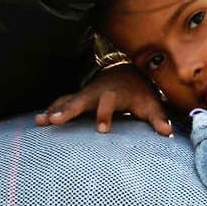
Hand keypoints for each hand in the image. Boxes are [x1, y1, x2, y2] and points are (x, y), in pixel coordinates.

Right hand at [36, 65, 173, 134]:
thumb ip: (158, 118)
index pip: (109, 102)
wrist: (128, 73)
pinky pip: (62, 103)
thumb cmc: (140, 93)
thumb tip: (168, 132)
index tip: (102, 130)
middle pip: (81, 100)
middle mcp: (97, 92)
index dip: (105, 115)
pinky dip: (51, 110)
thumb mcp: (151, 104)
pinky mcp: (79, 98)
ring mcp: (85, 94)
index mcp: (115, 93)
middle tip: (55, 120)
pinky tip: (39, 120)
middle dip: (69, 110)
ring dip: (54, 110)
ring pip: (67, 101)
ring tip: (40, 121)